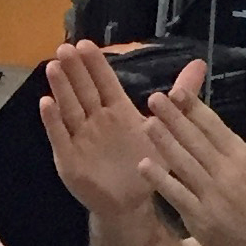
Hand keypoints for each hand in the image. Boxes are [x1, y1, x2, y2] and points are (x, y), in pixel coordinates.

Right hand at [39, 42, 164, 220]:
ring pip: (69, 109)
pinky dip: (52, 121)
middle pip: (83, 90)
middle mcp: (96, 120)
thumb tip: (200, 64)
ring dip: (61, 88)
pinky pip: (60, 137)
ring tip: (53, 67)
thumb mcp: (166, 127)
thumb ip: (181, 96)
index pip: (104, 82)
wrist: (132, 202)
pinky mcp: (70, 159)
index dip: (95, 64)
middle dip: (74, 70)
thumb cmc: (146, 161)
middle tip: (64, 48)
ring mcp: (80, 138)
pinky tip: (46, 104)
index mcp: (117, 110)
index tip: (85, 43)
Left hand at [134, 63, 245, 245]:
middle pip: (195, 142)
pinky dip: (161, 180)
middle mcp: (226, 172)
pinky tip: (144, 165)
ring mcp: (211, 195)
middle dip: (174, 119)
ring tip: (146, 123)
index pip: (213, 126)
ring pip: (184, 165)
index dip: (194, 108)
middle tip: (153, 98)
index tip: (176, 91)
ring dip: (164, 144)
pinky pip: (177, 195)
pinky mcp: (199, 217)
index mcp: (241, 154)